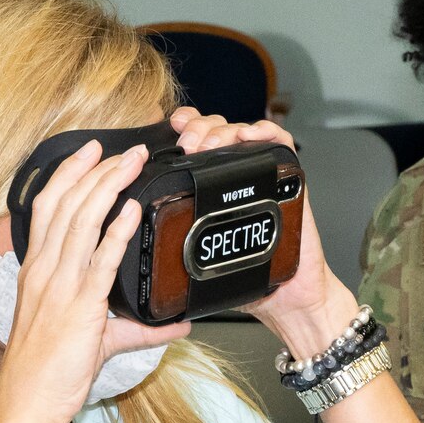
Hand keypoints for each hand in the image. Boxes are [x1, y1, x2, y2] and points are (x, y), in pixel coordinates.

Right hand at [0, 138, 191, 422]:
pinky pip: (100, 260)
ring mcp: (60, 286)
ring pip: (81, 221)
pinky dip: (117, 231)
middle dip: (96, 171)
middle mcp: (44, 271)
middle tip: (124, 149)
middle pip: (66, 204)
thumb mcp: (93, 342)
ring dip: (109, 187)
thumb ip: (137, 330)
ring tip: (132, 164)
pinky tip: (132, 211)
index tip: (88, 153)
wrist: (26, 403)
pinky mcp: (79, 307)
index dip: (67, 174)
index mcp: (37, 272)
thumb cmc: (46, 373)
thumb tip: (176, 326)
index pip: (47, 208)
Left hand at [167, 106, 355, 357]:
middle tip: (189, 144)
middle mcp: (237, 178)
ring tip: (211, 144)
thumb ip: (172, 244)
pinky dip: (266, 132)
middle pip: (217, 130)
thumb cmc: (246, 278)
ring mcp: (263, 176)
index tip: (171, 129)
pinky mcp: (289, 180)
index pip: (197, 140)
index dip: (184, 127)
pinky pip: (281, 144)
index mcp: (214, 188)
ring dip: (223, 131)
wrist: (288, 296)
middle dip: (199, 129)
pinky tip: (249, 135)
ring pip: (241, 132)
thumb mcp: (198, 259)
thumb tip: (134, 240)